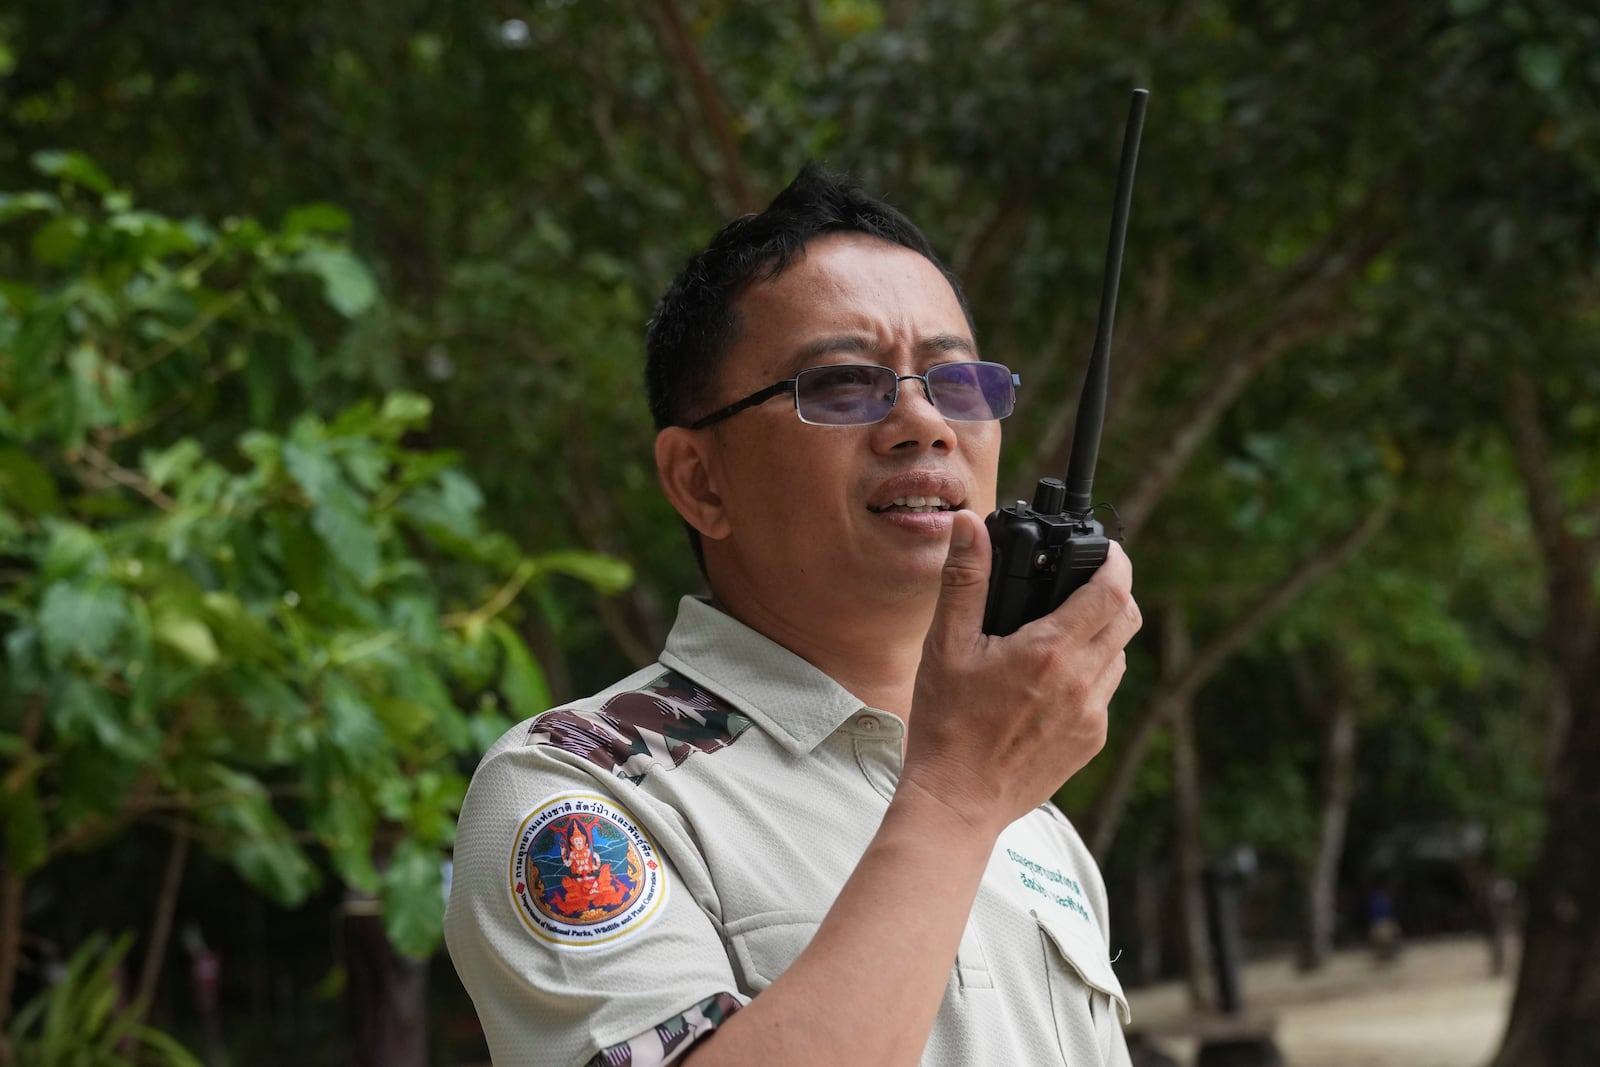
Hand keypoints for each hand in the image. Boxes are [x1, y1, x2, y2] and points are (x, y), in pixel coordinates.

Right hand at [900, 509, 1141, 835]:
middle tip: (1086, 584)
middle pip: (1127, 619)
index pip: (1111, 592)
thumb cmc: (946, 724)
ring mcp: (1091, 716)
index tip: (1108, 550)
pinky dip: (1090, 674)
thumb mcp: (946, 645)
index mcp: (1050, 652)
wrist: (957, 800)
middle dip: (1114, 593)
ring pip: (1118, 657)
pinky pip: (1104, 694)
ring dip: (1102, 636)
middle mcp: (1081, 683)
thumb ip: (964, 580)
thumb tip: (970, 526)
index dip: (1117, 562)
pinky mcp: (1090, 742)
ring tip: (1062, 633)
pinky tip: (1051, 680)